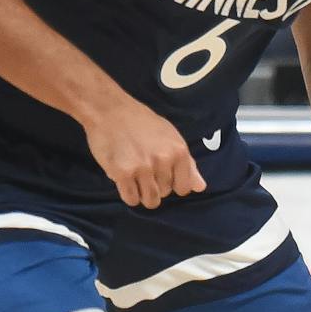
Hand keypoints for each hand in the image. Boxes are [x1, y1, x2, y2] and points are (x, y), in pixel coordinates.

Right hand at [84, 98, 205, 208]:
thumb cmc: (141, 122)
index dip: (172, 184)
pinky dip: (128, 194)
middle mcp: (164, 161)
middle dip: (155, 186)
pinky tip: (124, 180)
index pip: (184, 188)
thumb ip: (187, 164)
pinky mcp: (123, 173)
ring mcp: (143, 168)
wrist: (110, 111)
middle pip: (165, 194)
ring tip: (135, 178)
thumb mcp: (171, 136)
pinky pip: (131, 199)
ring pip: (150, 200)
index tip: (162, 174)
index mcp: (179, 151)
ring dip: (142, 194)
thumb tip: (200, 188)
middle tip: (143, 169)